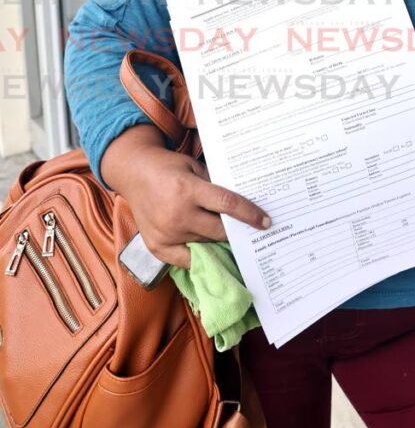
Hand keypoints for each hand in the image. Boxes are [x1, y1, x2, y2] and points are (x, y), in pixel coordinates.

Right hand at [101, 124, 270, 267]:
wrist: (134, 174)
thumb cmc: (169, 168)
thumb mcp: (194, 168)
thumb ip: (215, 186)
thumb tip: (241, 206)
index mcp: (188, 190)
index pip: (227, 205)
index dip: (250, 214)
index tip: (266, 222)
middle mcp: (177, 215)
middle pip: (219, 230)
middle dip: (236, 231)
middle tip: (249, 231)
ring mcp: (166, 234)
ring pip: (206, 244)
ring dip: (218, 241)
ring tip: (229, 236)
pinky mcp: (157, 248)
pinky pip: (188, 260)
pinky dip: (201, 255)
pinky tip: (211, 248)